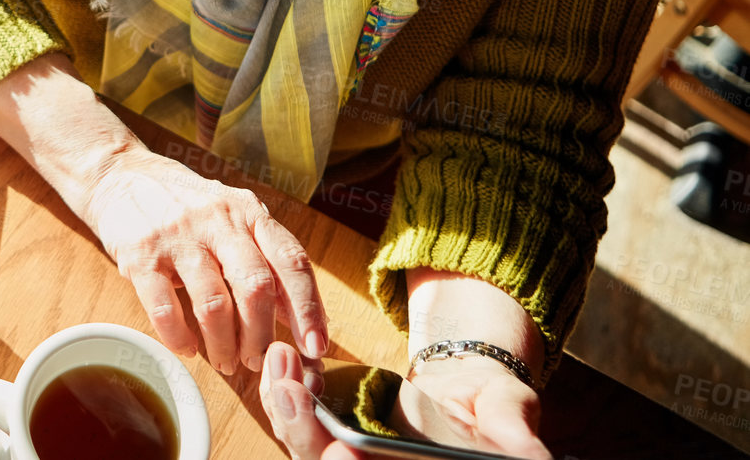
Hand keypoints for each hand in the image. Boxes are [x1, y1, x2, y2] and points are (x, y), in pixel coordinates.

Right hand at [79, 147, 327, 374]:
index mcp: (248, 212)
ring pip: (213, 304)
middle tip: (258, 361)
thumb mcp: (231, 217)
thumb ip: (264, 258)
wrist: (119, 176)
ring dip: (223, 344)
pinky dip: (179, 338)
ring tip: (226, 362)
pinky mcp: (141, 255)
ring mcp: (178, 237)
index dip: (309, 309)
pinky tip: (186, 348)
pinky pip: (165, 309)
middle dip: (261, 336)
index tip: (315, 348)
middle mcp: (218, 220)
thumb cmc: (185, 205)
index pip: (291, 261)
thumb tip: (299, 314)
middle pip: (255, 287)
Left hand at [260, 342, 551, 459]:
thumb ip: (514, 432)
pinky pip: (299, 424)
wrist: (470, 393)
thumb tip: (531, 456)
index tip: (340, 454)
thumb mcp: (509, 412)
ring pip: (306, 449)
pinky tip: (282, 363)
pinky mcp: (333, 440)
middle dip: (306, 436)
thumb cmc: (495, 411)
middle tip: (291, 392)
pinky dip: (287, 395)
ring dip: (288, 408)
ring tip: (281, 363)